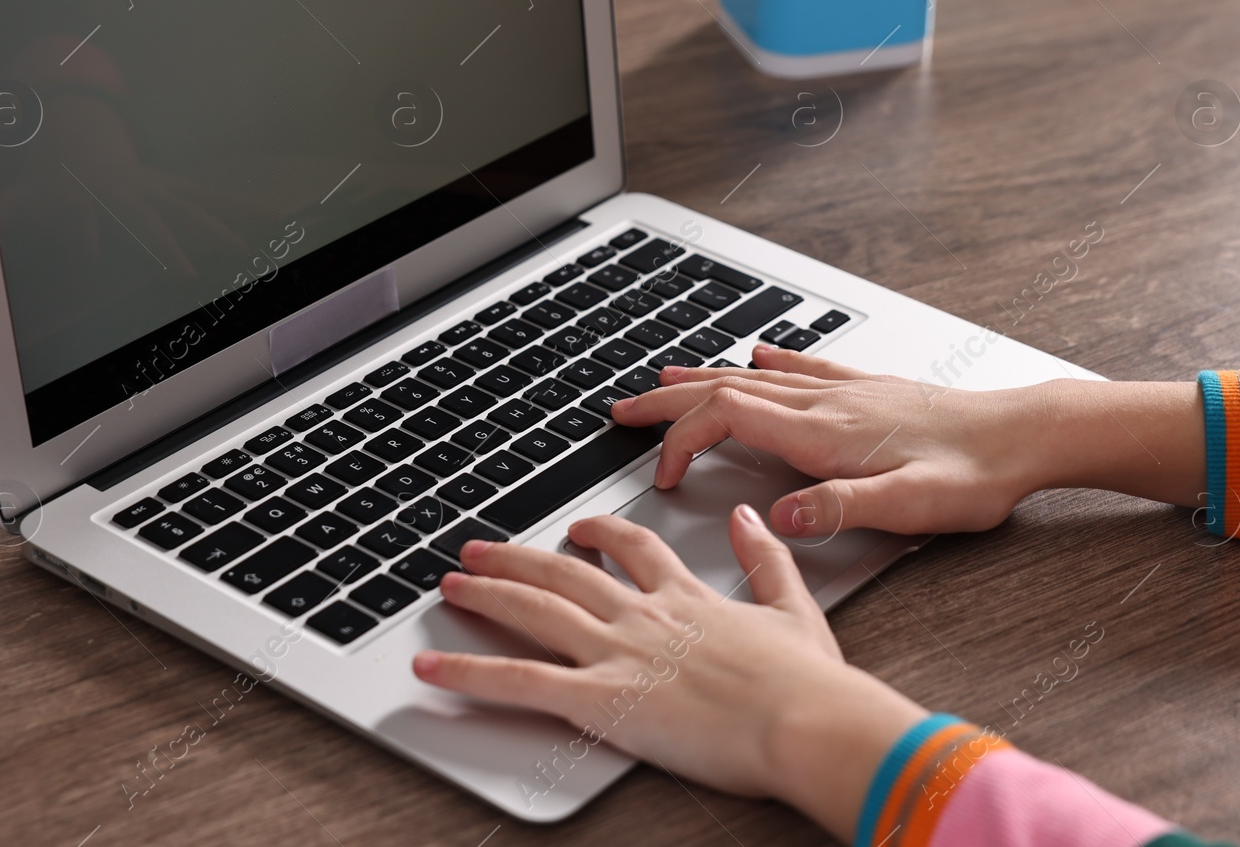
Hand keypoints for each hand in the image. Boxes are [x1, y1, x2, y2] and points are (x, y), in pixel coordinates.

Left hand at [413, 507, 926, 837]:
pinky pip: (520, 681)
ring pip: (534, 611)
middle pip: (564, 572)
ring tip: (450, 585)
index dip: (600, 533)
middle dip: (516, 557)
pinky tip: (432, 667)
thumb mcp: (795, 608)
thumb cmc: (807, 684)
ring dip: (486, 594)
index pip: (632, 549)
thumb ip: (766, 559)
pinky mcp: (601, 698)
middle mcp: (643, 616)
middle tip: (478, 549)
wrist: (805, 721)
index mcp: (688, 598)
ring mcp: (618, 652)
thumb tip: (749, 516)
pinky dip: (469, 672)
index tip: (577, 527)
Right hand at [610, 345, 1205, 538]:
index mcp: (824, 431)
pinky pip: (802, 366)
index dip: (682, 439)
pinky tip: (760, 351)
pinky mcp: (867, 389)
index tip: (664, 474)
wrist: (1025, 435)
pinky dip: (767, 361)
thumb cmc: (975, 474)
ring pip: (755, 374)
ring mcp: (845, 390)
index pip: (727, 417)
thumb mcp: (911, 506)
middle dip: (668, 399)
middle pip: (726, 387)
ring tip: (664, 378)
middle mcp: (826, 402)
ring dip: (703, 376)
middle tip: (623, 408)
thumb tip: (781, 517)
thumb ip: (841, 508)